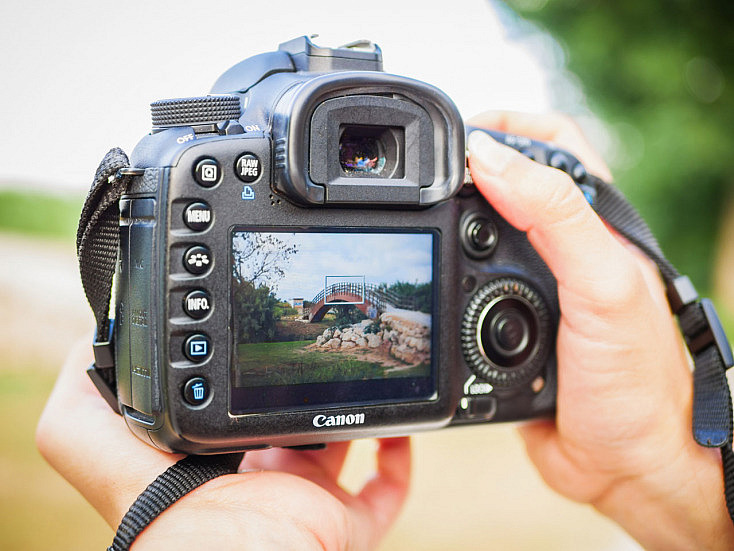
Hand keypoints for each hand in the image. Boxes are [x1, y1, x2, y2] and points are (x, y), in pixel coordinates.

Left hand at [36, 338, 409, 549]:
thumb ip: (83, 409)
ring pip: (340, 449)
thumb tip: (89, 347)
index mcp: (212, 464)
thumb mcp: (106, 456)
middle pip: (287, 427)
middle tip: (317, 350)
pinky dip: (397, 454)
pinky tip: (396, 423)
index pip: (229, 414)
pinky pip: (386, 488)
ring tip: (358, 370)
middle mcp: (260, 481)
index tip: (251, 343)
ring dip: (353, 412)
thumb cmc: (172, 528)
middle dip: (301, 394)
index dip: (240, 382)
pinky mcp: (345, 522)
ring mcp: (306, 502)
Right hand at [467, 111, 733, 550]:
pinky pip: (464, 293)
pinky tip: (431, 285)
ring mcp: (532, 288)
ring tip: (419, 225)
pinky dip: (444, 284)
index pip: (554, 145)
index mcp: (597, 225)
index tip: (459, 136)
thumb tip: (488, 157)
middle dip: (465, 176)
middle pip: (507, 186)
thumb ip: (554, 216)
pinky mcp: (504, 326)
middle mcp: (564, 250)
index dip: (509, 126)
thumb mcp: (603, 285)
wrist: (626, 466)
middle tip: (425, 180)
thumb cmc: (637, 382)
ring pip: (478, 239)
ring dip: (448, 230)